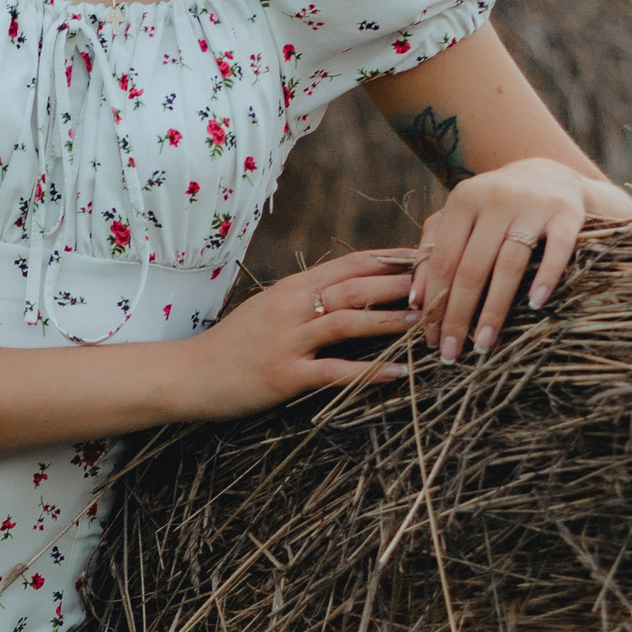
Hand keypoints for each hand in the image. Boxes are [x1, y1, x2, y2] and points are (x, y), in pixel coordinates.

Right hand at [174, 249, 422, 420]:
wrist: (190, 373)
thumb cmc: (235, 343)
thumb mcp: (271, 309)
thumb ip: (309, 298)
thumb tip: (353, 292)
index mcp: (293, 289)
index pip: (350, 264)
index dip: (390, 258)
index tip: (426, 256)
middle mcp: (292, 307)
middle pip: (355, 286)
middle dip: (401, 282)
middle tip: (441, 282)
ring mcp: (288, 341)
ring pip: (348, 321)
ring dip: (390, 319)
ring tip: (425, 321)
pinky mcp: (284, 375)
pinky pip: (334, 371)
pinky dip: (369, 371)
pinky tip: (399, 373)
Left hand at [410, 161, 622, 362]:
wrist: (551, 176)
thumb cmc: (496, 208)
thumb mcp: (461, 218)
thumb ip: (432, 250)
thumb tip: (416, 300)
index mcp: (464, 199)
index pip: (443, 260)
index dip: (435, 302)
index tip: (431, 339)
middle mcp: (496, 198)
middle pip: (471, 268)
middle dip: (459, 316)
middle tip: (453, 354)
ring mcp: (534, 205)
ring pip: (508, 265)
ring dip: (495, 310)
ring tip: (484, 344)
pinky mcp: (567, 214)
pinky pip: (556, 251)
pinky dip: (545, 278)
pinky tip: (535, 305)